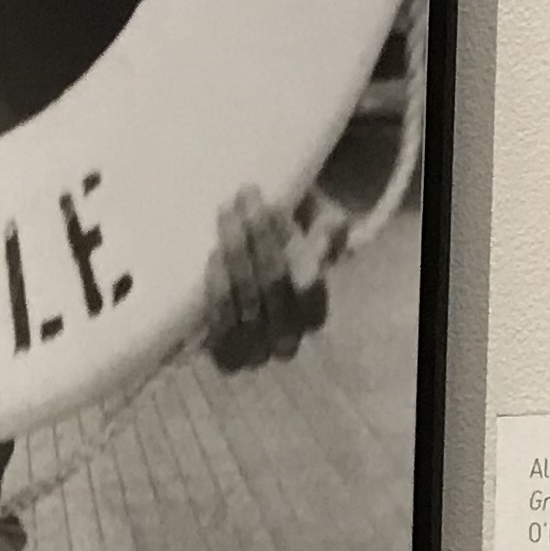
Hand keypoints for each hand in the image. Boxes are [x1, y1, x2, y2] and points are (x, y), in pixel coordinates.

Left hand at [205, 184, 331, 371]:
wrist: (238, 290)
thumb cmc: (281, 257)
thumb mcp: (311, 239)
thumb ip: (326, 232)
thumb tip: (335, 225)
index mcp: (314, 315)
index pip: (310, 284)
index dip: (294, 245)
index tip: (276, 206)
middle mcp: (288, 341)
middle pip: (274, 283)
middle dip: (259, 234)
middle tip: (246, 195)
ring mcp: (256, 352)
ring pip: (246, 298)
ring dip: (235, 251)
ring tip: (228, 214)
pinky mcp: (225, 355)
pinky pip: (221, 319)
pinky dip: (218, 286)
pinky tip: (214, 255)